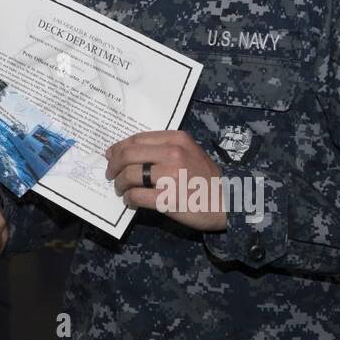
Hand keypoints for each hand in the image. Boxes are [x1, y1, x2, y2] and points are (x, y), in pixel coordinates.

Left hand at [106, 130, 225, 231]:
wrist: (228, 201)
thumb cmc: (206, 177)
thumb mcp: (189, 152)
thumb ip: (164, 149)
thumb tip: (129, 153)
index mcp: (176, 139)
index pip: (137, 139)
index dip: (119, 147)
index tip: (110, 155)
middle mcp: (173, 154)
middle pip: (128, 154)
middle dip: (114, 165)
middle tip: (111, 174)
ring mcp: (171, 176)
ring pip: (130, 175)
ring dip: (120, 183)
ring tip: (121, 189)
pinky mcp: (169, 198)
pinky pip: (137, 195)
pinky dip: (129, 198)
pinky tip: (130, 201)